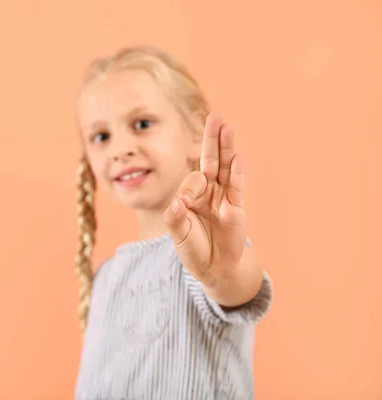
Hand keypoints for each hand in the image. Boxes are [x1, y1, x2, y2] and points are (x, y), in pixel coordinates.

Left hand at [163, 113, 246, 286]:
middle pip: (211, 160)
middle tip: (214, 116)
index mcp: (192, 195)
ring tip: (228, 126)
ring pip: (226, 168)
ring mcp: (224, 198)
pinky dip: (237, 173)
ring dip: (227, 148)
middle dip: (212, 139)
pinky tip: (238, 157)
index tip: (185, 205)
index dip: (188, 189)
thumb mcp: (178, 234)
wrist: (214, 269)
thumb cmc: (194, 249)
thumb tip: (177, 203)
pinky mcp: (236, 209)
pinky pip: (236, 188)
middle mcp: (209, 192)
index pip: (191, 179)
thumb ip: (175, 218)